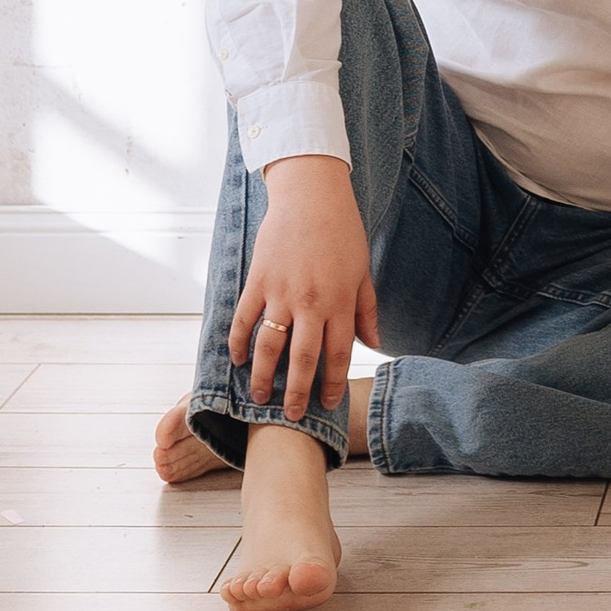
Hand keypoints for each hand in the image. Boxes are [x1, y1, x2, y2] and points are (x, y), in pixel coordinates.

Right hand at [233, 155, 378, 422]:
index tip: (329, 404)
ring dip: (263, 377)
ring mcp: (281, 292)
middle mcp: (311, 302)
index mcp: (340, 301)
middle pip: (302, 359)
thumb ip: (366, 309)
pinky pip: (243, 319)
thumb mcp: (363, 270)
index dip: (333, 384)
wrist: (311, 193)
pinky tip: (237, 360)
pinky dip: (237, 343)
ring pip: (269, 347)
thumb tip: (373, 344)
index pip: (338, 354)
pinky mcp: (258, 280)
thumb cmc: (342, 231)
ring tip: (260, 399)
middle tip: (291, 416)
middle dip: (297, 393)